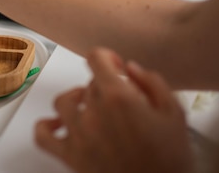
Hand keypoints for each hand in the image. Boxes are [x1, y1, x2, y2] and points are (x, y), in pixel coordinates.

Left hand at [35, 48, 193, 172]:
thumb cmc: (171, 160)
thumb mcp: (175, 113)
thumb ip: (152, 82)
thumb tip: (130, 69)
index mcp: (118, 97)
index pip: (96, 58)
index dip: (107, 58)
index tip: (115, 66)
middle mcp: (93, 113)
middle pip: (87, 84)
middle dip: (103, 86)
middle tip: (119, 100)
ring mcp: (78, 135)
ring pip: (63, 102)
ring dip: (76, 99)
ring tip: (89, 106)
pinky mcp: (70, 156)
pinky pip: (43, 135)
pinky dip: (46, 126)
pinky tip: (58, 125)